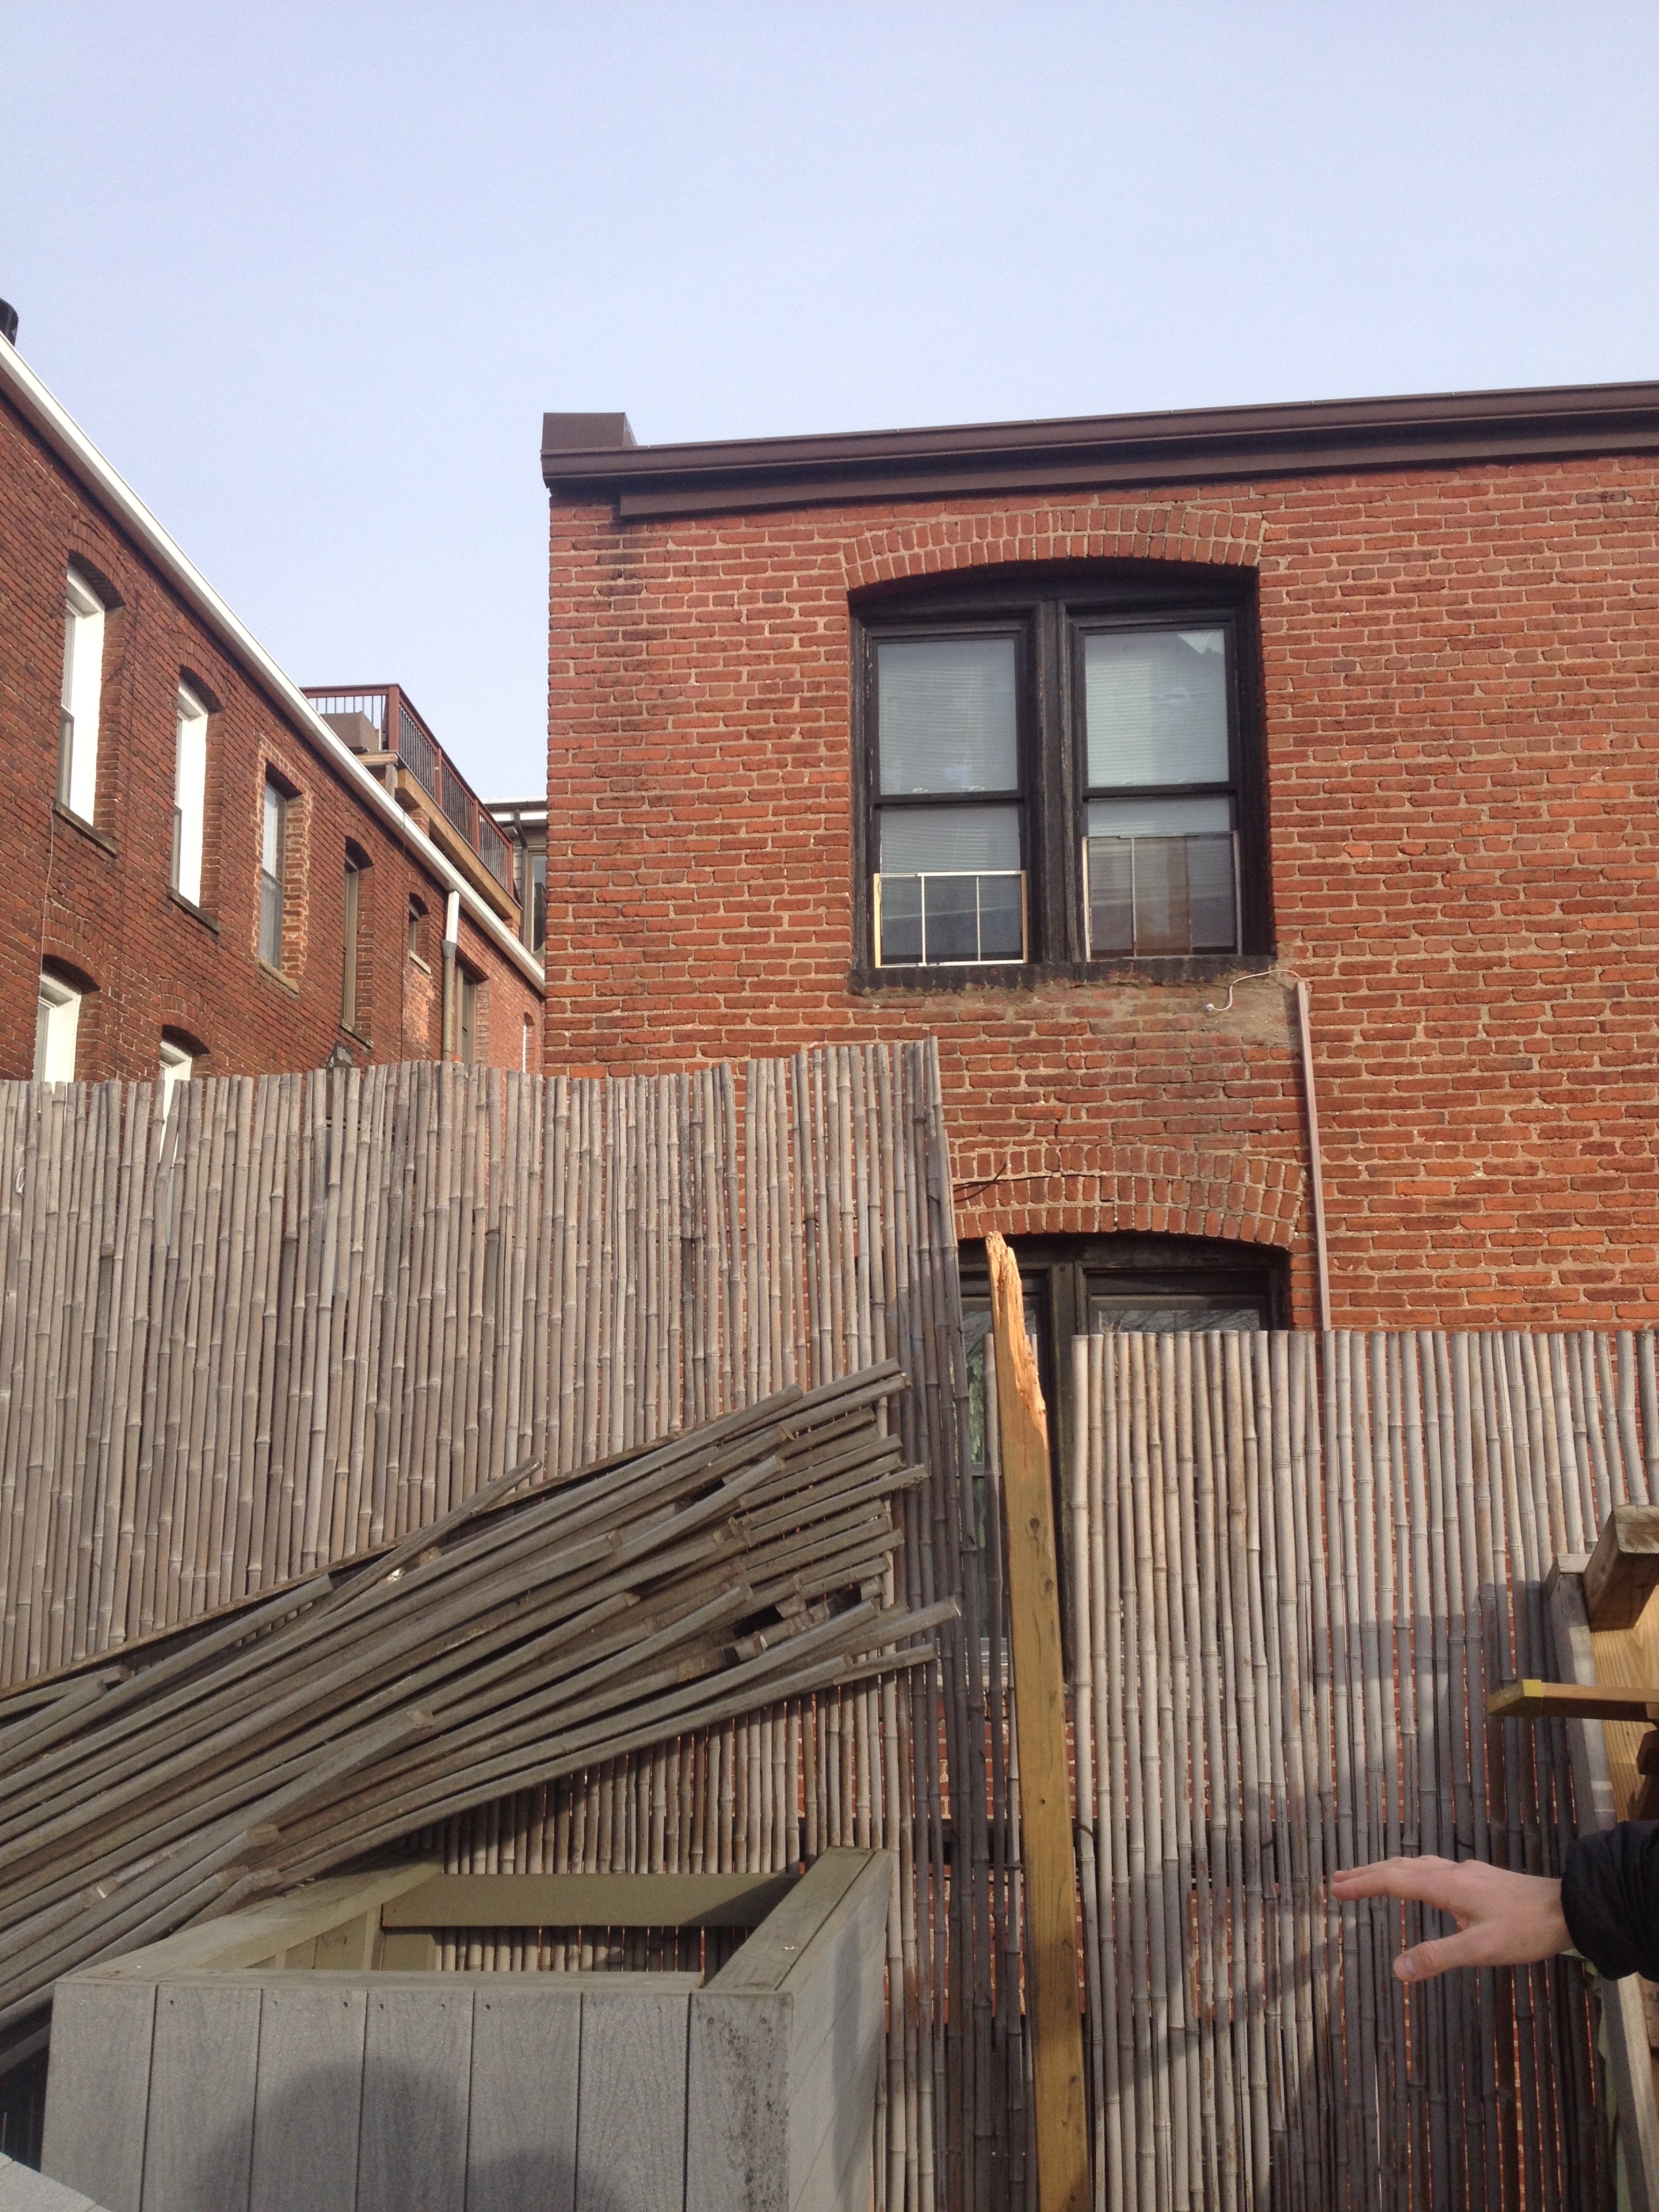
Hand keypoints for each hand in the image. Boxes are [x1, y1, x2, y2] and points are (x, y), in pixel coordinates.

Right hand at [1329, 1855, 1569, 1981]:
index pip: (1393, 1880)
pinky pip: (1433, 1869)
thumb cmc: (1526, 1929)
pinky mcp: (1479, 1878)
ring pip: (1417, 1865)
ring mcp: (1466, 1873)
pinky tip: (1422, 1883)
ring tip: (1369, 1878)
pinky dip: (1411, 1873)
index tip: (1334, 1890)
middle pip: (1400, 1867)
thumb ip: (1438, 1957)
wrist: (1567, 1907)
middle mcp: (1451, 1873)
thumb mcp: (1481, 1949)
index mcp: (1446, 1886)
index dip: (1362, 1884)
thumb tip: (1397, 1969)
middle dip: (1367, 1874)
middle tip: (1338, 1882)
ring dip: (1388, 1871)